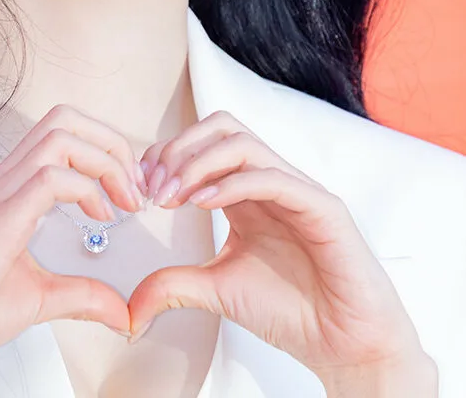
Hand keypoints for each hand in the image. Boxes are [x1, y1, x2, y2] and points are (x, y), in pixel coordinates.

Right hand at [0, 104, 146, 390]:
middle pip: (64, 118)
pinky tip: (99, 218)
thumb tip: (120, 311)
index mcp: (11, 187)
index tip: (129, 190)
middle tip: (133, 187)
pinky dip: (85, 189)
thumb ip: (81, 295)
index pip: (62, 131)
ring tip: (122, 200)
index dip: (105, 148)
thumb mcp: (39, 298)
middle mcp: (4, 179)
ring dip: (103, 160)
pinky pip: (48, 177)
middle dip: (110, 142)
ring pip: (59, 136)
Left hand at [130, 110, 428, 383]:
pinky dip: (232, 184)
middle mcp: (269, 180)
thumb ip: (175, 284)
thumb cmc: (291, 311)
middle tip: (154, 188)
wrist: (345, 346)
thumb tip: (130, 307)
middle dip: (179, 149)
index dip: (166, 156)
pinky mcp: (322, 207)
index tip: (140, 187)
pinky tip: (202, 204)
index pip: (203, 143)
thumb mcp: (217, 289)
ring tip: (172, 196)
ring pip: (242, 143)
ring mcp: (296, 189)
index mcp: (246, 191)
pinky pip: (273, 177)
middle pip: (221, 127)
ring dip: (197, 162)